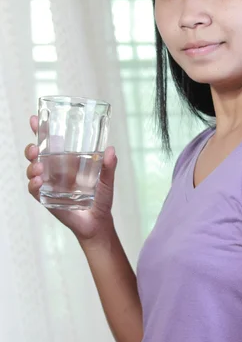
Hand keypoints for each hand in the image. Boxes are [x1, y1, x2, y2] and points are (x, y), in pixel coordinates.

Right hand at [25, 115, 117, 241]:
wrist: (98, 222)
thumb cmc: (101, 199)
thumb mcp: (107, 181)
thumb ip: (109, 167)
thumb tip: (110, 150)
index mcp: (66, 162)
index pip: (50, 144)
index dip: (41, 132)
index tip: (35, 119)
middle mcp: (54, 171)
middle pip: (36, 155)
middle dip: (31, 148)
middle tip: (35, 148)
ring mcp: (49, 185)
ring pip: (32, 171)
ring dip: (32, 166)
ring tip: (38, 166)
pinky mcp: (47, 199)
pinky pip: (35, 190)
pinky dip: (34, 185)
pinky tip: (38, 181)